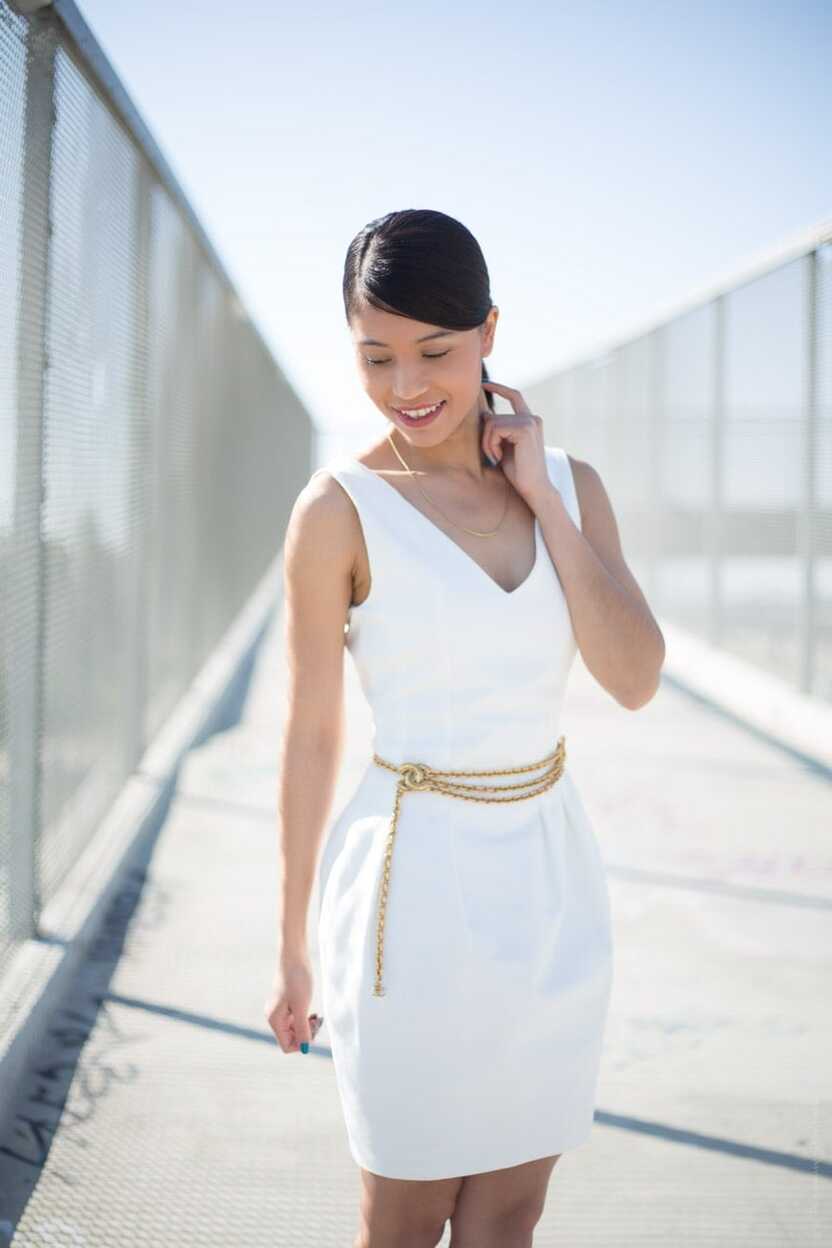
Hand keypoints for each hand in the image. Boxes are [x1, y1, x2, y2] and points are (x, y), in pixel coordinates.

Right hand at [264, 957, 322, 1053]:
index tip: (313, 1029)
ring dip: (306, 1026)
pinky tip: (312, 1011)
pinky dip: (304, 1018)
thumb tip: (306, 1048)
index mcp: (275, 1020)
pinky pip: (295, 1019)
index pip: (287, 1045)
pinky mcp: (286, 1002)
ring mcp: (279, 1009)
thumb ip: (302, 1029)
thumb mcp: (301, 1007)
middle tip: (317, 1020)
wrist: (294, 956)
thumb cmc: (297, 979)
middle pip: (290, 1038)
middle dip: (306, 1033)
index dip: (302, 1043)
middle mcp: (274, 1017)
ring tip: (316, 1016)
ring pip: (294, 1029)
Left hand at [479, 381, 553, 510]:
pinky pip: (495, 429)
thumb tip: (485, 413)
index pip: (514, 396)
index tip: (484, 384)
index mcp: (529, 420)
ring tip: (497, 458)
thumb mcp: (504, 446)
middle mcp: (532, 418)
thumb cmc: (518, 471)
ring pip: (492, 424)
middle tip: (493, 456)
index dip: (498, 388)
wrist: (533, 488)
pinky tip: (499, 457)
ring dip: (488, 444)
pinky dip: (491, 445)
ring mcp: (530, 422)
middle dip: (486, 438)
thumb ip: (497, 430)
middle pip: (493, 417)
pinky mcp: (525, 429)